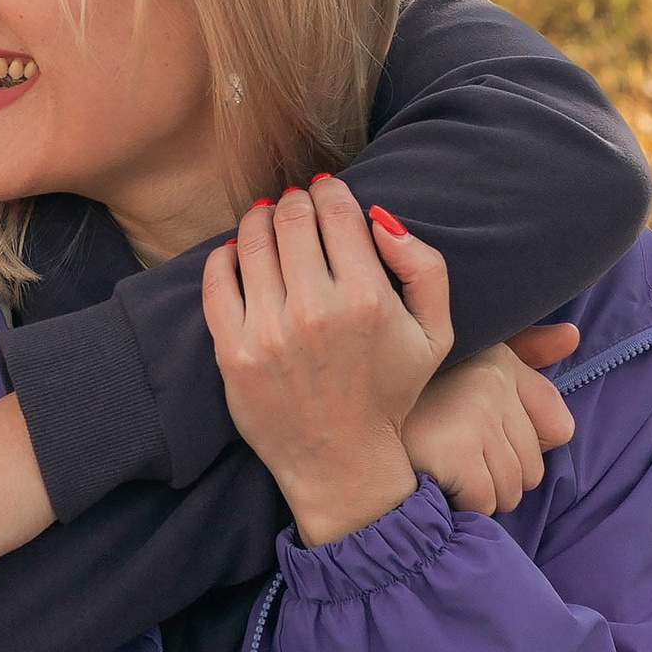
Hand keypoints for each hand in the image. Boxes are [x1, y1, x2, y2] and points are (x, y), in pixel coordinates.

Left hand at [199, 178, 448, 543]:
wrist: (342, 462)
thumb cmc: (389, 391)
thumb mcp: (435, 332)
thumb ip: (424, 266)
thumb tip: (379, 217)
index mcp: (367, 298)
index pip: (337, 210)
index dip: (330, 190)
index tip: (326, 191)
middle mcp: (315, 310)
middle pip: (292, 217)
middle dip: (295, 202)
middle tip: (297, 207)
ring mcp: (268, 332)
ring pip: (253, 239)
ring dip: (260, 220)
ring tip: (268, 222)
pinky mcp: (232, 352)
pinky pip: (217, 278)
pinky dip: (226, 255)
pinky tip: (239, 255)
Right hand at [403, 335, 578, 514]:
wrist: (343, 416)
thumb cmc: (411, 401)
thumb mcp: (471, 364)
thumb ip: (525, 357)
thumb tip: (572, 337)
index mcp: (500, 362)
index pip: (559, 428)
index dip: (522, 448)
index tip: (480, 442)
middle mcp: (493, 380)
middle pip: (534, 468)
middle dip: (497, 476)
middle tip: (452, 458)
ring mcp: (474, 412)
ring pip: (511, 490)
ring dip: (478, 494)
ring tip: (440, 468)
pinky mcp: (454, 446)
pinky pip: (484, 500)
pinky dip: (460, 503)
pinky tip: (431, 479)